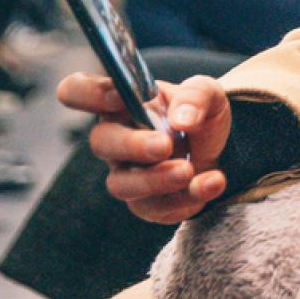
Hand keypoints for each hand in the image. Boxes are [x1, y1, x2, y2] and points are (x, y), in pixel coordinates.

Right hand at [56, 72, 232, 223]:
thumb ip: (196, 96)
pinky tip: (213, 181)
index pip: (78, 91)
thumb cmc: (199, 114)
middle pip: (100, 142)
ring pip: (122, 184)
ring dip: (156, 178)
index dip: (89, 93)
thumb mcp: (208, 94)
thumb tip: (182, 120)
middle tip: (164, 145)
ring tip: (187, 170)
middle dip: (131, 145)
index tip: (119, 95)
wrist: (221, 150)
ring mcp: (127, 173)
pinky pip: (157, 207)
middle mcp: (115, 138)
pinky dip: (189, 196)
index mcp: (120, 102)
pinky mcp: (147, 204)